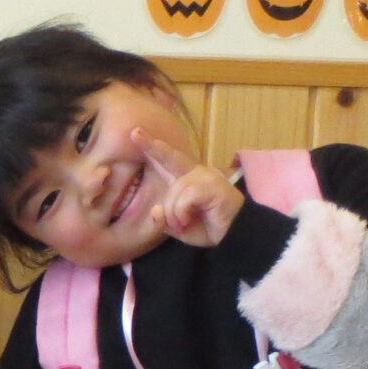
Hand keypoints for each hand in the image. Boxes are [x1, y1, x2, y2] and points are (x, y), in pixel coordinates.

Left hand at [137, 132, 242, 247]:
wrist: (233, 235)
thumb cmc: (208, 228)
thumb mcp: (179, 227)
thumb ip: (164, 220)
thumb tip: (156, 210)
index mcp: (185, 180)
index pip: (166, 161)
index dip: (152, 147)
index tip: (135, 133)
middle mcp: (195, 173)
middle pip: (170, 157)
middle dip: (152, 145)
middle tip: (134, 132)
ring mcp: (206, 177)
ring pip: (175, 191)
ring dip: (174, 213)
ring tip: (183, 223)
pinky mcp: (213, 185)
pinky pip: (185, 198)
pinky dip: (182, 213)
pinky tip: (188, 220)